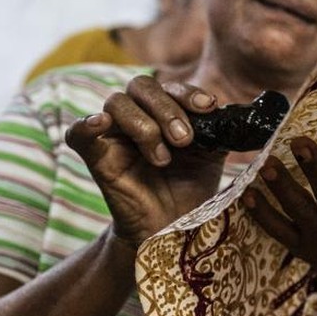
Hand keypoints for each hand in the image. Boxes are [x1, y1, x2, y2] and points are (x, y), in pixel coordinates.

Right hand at [65, 75, 225, 247]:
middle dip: (166, 109)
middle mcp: (138, 117)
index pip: (170, 86)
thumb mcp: (212, 155)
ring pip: (116, 103)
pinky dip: (87, 124)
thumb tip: (238, 113)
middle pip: (141, 86)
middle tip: (184, 139)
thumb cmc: (190, 188)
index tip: (209, 107)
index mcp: (164, 111)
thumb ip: (219, 130)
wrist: (172, 229)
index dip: (188, 92)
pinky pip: (78, 133)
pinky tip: (101, 123)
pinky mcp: (97, 158)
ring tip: (163, 158)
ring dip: (144, 125)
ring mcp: (114, 136)